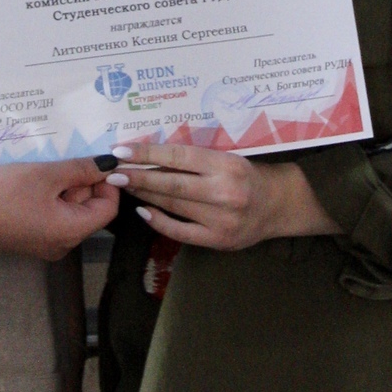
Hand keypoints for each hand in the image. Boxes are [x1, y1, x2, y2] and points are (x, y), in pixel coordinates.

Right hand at [0, 158, 116, 260]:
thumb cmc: (3, 193)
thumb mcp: (45, 175)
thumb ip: (81, 169)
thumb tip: (111, 165)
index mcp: (72, 232)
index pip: (109, 209)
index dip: (107, 183)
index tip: (93, 161)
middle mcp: (63, 244)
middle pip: (89, 210)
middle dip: (82, 184)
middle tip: (63, 161)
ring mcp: (44, 244)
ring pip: (69, 211)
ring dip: (63, 188)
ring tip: (45, 169)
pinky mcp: (29, 239)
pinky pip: (51, 217)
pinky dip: (49, 197)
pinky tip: (33, 181)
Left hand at [110, 140, 337, 251]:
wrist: (278, 205)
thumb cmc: (247, 176)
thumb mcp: (227, 158)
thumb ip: (194, 159)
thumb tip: (150, 155)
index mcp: (226, 165)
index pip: (178, 156)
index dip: (147, 153)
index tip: (121, 150)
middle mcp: (223, 191)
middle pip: (171, 183)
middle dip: (138, 177)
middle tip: (113, 172)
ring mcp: (220, 219)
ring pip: (173, 205)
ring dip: (145, 195)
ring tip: (125, 186)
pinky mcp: (218, 240)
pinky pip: (180, 231)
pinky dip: (158, 221)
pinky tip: (143, 211)